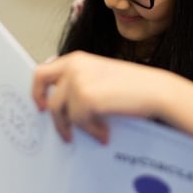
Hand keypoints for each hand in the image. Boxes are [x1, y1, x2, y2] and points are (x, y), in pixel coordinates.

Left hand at [32, 51, 171, 143]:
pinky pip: (79, 122)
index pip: (43, 71)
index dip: (38, 90)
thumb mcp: (100, 76)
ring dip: (77, 127)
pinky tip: (105, 132)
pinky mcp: (85, 98)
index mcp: (77, 59)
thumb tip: (62, 101)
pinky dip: (92, 131)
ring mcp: (77, 81)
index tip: (42, 105)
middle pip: (41, 87)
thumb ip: (80, 82)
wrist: (155, 90)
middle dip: (46, 108)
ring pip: (60, 111)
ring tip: (97, 132)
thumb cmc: (134, 86)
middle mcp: (73, 66)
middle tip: (59, 127)